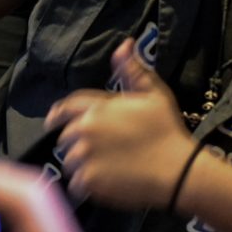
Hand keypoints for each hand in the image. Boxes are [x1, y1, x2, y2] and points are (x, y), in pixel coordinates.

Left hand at [43, 41, 195, 209]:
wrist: (177, 170)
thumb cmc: (167, 130)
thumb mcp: (154, 94)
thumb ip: (133, 70)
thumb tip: (124, 44)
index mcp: (97, 108)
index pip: (66, 108)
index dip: (58, 114)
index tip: (53, 121)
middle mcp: (85, 130)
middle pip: (65, 138)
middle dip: (76, 143)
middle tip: (96, 152)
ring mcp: (85, 157)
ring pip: (69, 162)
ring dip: (80, 166)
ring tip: (101, 169)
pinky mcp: (89, 182)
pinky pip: (76, 185)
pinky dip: (85, 187)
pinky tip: (103, 185)